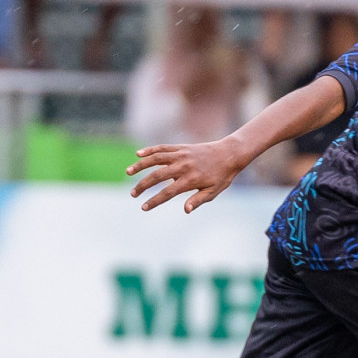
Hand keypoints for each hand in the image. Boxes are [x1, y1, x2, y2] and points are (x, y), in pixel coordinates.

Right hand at [127, 139, 244, 212]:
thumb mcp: (213, 191)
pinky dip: (150, 150)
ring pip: (155, 159)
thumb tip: (185, 210)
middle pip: (157, 176)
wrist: (229, 154)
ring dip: (140, 165)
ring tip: (128, 172)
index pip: (167, 193)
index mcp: (190, 180)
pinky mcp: (181, 147)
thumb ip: (198, 200)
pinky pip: (162, 148)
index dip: (154, 201)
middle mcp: (183, 166)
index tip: (143, 207)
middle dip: (142, 186)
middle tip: (133, 194)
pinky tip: (138, 154)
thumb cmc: (221, 176)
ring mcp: (181, 155)